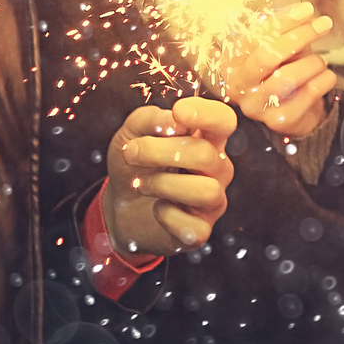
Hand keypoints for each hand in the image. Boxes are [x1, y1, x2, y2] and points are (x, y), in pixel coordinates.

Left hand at [104, 97, 236, 255]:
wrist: (119, 206)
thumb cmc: (133, 164)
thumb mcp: (131, 134)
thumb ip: (150, 119)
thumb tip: (174, 121)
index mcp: (206, 139)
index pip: (224, 121)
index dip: (207, 114)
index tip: (179, 112)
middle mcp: (217, 168)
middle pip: (205, 155)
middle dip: (159, 151)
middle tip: (130, 153)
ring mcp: (213, 201)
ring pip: (206, 191)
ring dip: (163, 184)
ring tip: (142, 183)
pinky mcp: (201, 231)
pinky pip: (194, 226)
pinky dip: (167, 215)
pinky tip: (157, 208)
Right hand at [225, 0, 338, 137]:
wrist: (293, 109)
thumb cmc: (282, 70)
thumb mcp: (278, 47)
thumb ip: (285, 31)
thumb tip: (304, 12)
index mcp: (231, 61)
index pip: (253, 36)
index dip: (282, 20)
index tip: (307, 9)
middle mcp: (238, 85)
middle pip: (267, 56)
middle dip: (300, 36)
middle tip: (324, 24)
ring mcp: (257, 106)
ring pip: (289, 76)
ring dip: (313, 62)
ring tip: (320, 61)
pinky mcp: (279, 121)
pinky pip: (309, 93)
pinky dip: (324, 79)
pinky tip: (325, 76)